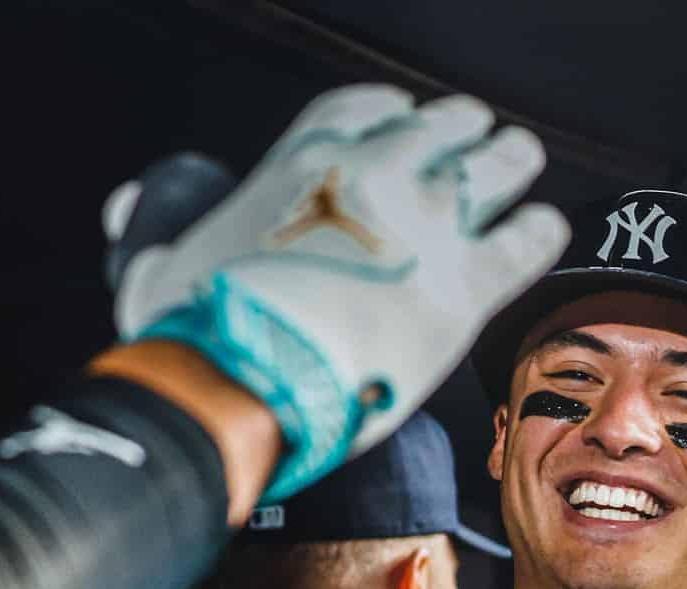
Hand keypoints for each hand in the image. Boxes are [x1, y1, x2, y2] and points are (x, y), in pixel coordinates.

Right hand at [113, 84, 568, 500]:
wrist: (244, 383)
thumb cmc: (197, 330)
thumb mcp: (156, 259)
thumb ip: (160, 218)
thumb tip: (141, 199)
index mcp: (308, 157)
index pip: (372, 107)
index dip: (400, 117)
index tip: (413, 130)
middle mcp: (376, 174)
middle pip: (445, 127)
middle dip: (465, 134)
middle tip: (483, 145)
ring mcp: (427, 226)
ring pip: (496, 166)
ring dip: (513, 162)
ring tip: (522, 166)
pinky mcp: (463, 289)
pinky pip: (528, 240)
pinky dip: (542, 230)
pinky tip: (545, 227)